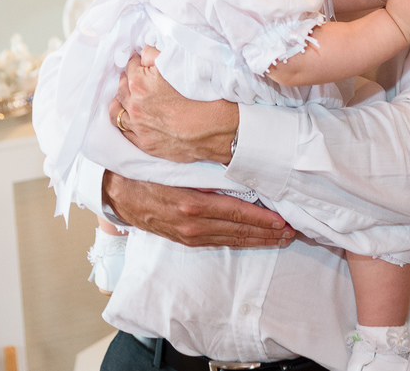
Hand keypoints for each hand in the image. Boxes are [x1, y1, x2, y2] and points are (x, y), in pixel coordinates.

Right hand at [102, 171, 294, 247]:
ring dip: (258, 240)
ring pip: (231, 239)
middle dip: (268, 233)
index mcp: (192, 204)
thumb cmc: (148, 172)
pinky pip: (218, 242)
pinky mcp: (184, 239)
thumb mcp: (177, 168)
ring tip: (281, 239)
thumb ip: (206, 173)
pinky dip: (239, 241)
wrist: (116, 192)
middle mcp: (192, 224)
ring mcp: (188, 234)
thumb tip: (240, 173)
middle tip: (293, 233)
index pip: (236, 213)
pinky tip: (254, 240)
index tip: (283, 221)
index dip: (262, 219)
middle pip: (238, 230)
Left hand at [112, 47, 238, 164]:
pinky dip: (125, 121)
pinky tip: (131, 116)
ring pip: (117, 109)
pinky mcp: (145, 143)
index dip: (139, 61)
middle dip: (130, 79)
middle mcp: (135, 105)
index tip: (144, 61)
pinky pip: (123, 131)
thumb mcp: (182, 65)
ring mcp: (138, 126)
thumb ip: (157, 55)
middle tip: (141, 76)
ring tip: (131, 96)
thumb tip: (145, 53)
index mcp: (140, 82)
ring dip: (122, 100)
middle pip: (122, 86)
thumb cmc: (205, 97)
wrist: (218, 130)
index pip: (131, 64)